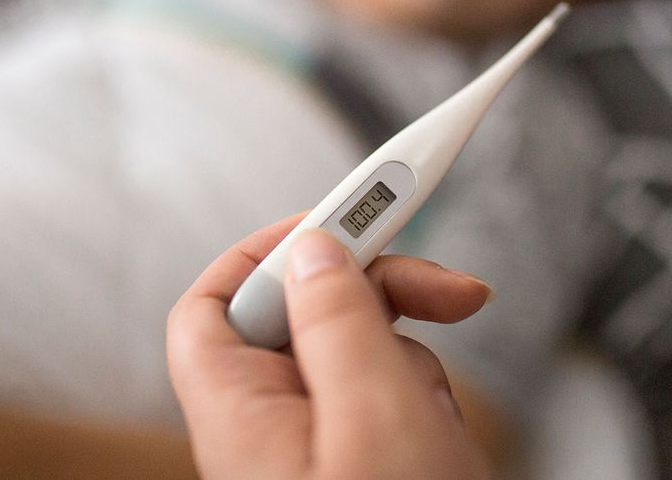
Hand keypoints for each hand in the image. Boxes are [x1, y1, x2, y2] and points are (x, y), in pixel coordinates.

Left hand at [167, 214, 493, 479]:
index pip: (215, 300)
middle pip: (306, 319)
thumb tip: (315, 249)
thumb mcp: (376, 417)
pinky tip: (445, 447)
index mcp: (240, 414)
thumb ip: (341, 322)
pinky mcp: (359, 467)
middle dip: (382, 299)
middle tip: (456, 291)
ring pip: (362, 364)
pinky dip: (426, 411)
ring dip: (414, 372)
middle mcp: (268, 430)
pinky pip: (389, 410)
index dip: (273, 247)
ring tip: (439, 428)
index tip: (346, 218)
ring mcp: (314, 452)